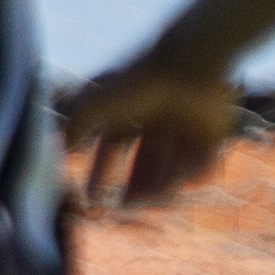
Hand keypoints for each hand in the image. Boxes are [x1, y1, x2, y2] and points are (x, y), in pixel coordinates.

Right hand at [59, 55, 241, 208]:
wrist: (189, 67)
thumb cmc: (139, 84)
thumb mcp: (97, 104)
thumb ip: (76, 126)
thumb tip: (61, 149)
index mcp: (129, 112)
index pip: (112, 149)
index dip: (101, 173)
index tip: (93, 198)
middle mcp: (155, 122)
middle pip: (144, 165)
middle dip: (134, 187)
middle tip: (125, 207)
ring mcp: (183, 129)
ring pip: (171, 168)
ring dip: (160, 186)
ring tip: (150, 200)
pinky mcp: (213, 135)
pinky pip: (203, 164)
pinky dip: (194, 174)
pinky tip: (184, 178)